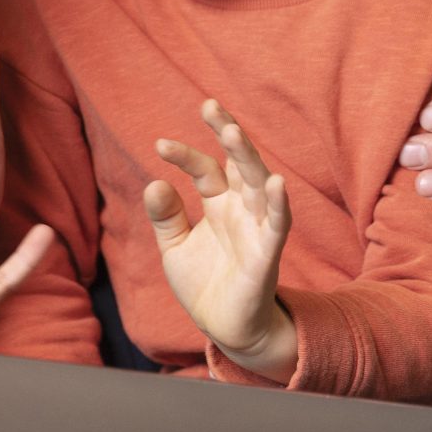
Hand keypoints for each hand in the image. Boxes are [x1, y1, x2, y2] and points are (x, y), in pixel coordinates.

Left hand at [147, 101, 295, 380]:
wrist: (223, 327)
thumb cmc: (203, 282)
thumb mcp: (174, 246)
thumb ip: (166, 216)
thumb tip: (154, 183)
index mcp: (219, 203)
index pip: (204, 169)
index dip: (184, 154)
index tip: (159, 144)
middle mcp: (240, 209)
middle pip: (237, 164)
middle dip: (227, 133)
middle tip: (210, 105)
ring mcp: (256, 228)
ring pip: (258, 185)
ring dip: (248, 159)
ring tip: (233, 133)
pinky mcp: (267, 254)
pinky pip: (277, 224)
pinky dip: (277, 204)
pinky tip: (274, 181)